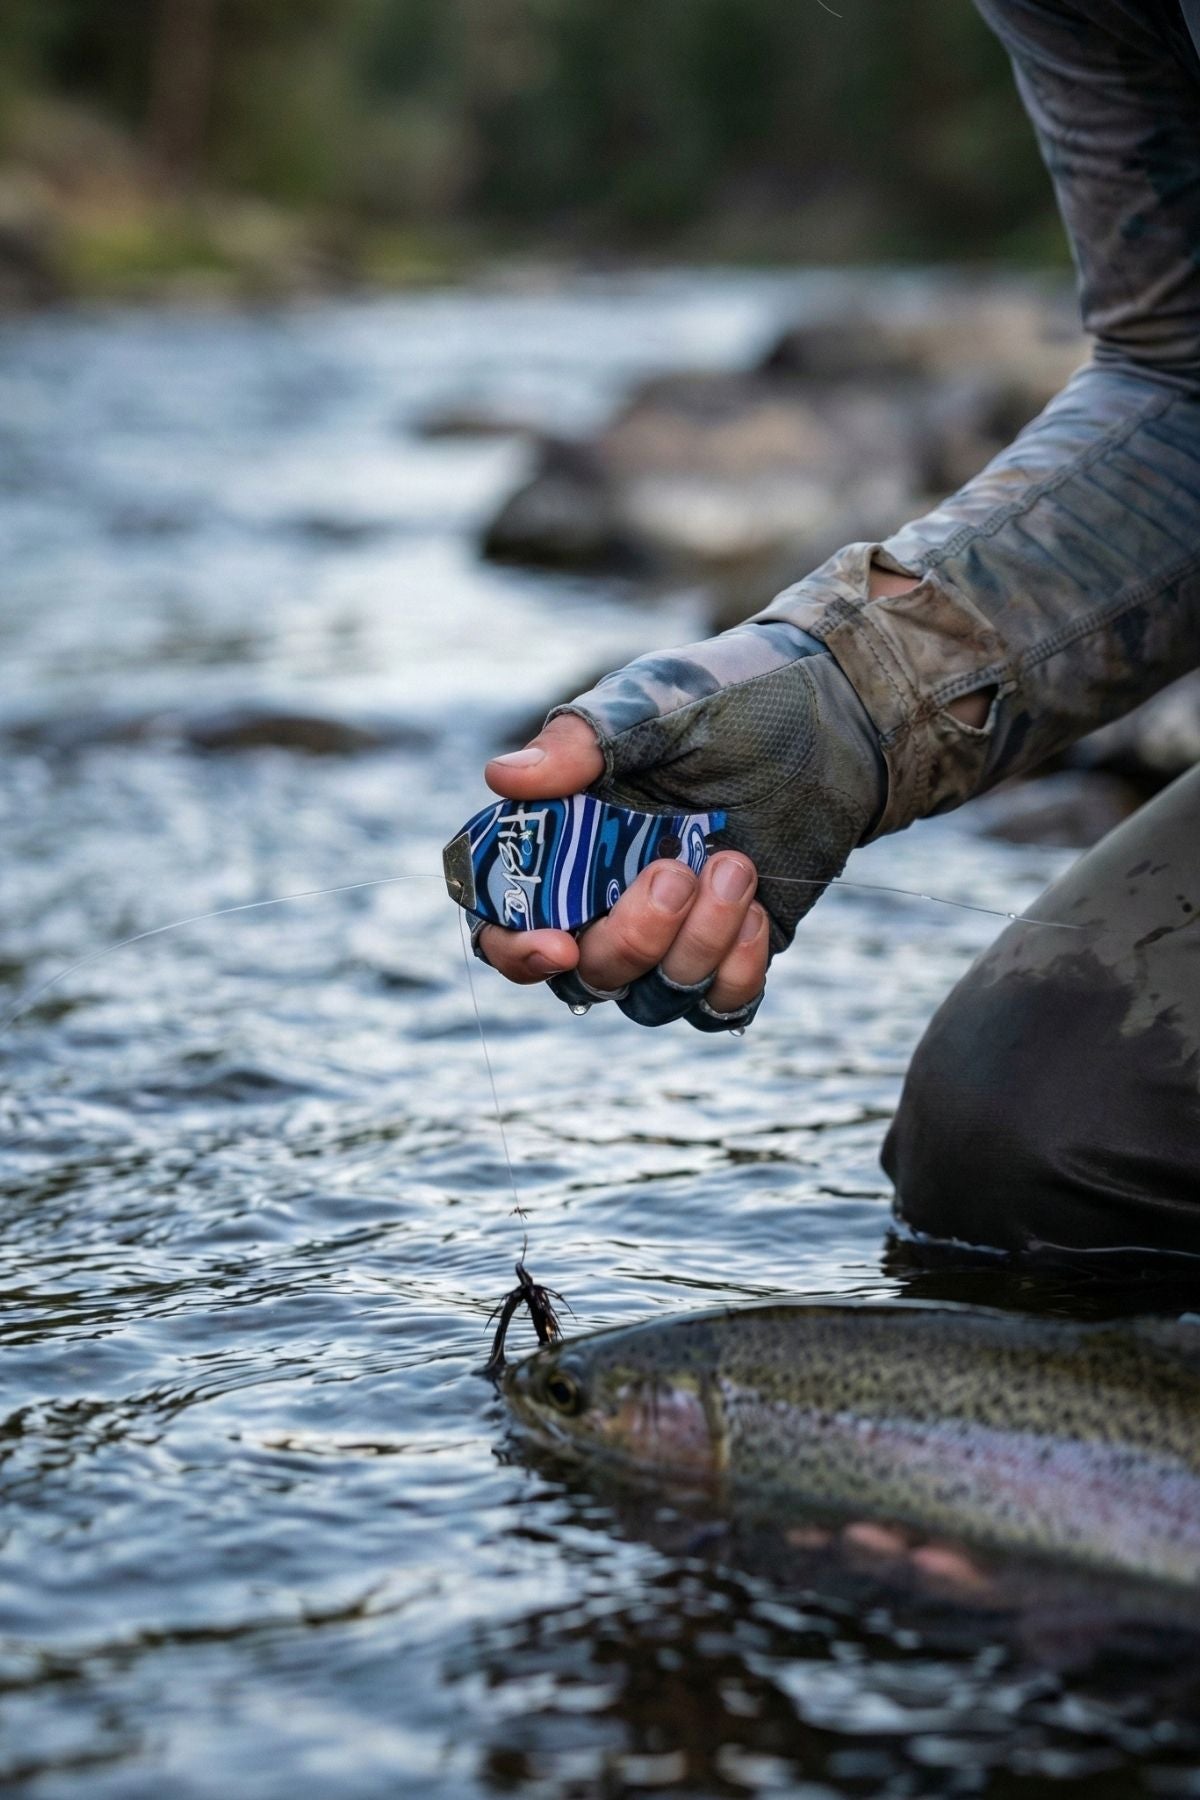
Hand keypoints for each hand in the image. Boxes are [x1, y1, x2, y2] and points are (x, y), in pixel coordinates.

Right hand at [477, 714, 770, 1020]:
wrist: (835, 717)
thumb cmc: (728, 698)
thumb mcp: (653, 704)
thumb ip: (582, 742)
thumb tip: (501, 778)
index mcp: (561, 841)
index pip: (503, 920)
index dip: (515, 950)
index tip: (559, 944)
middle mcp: (605, 899)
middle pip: (584, 973)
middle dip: (632, 936)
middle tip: (676, 871)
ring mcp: (670, 933)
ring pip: (654, 998)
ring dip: (695, 947)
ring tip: (736, 865)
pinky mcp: (732, 951)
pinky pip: (720, 1007)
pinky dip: (737, 973)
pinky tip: (757, 913)